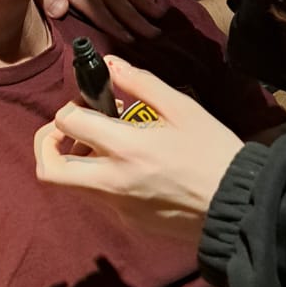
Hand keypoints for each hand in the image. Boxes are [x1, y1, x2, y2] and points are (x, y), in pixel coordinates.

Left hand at [35, 55, 241, 237]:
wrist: (237, 206)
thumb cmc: (214, 153)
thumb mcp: (182, 109)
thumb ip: (141, 83)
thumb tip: (110, 64)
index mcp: (126, 148)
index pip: (67, 123)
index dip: (71, 106)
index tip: (91, 103)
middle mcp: (112, 182)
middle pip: (48, 170)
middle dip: (47, 144)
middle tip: (69, 129)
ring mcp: (116, 207)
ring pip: (69, 187)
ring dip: (73, 162)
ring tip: (103, 143)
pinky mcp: (126, 222)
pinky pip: (96, 199)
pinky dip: (98, 179)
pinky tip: (128, 166)